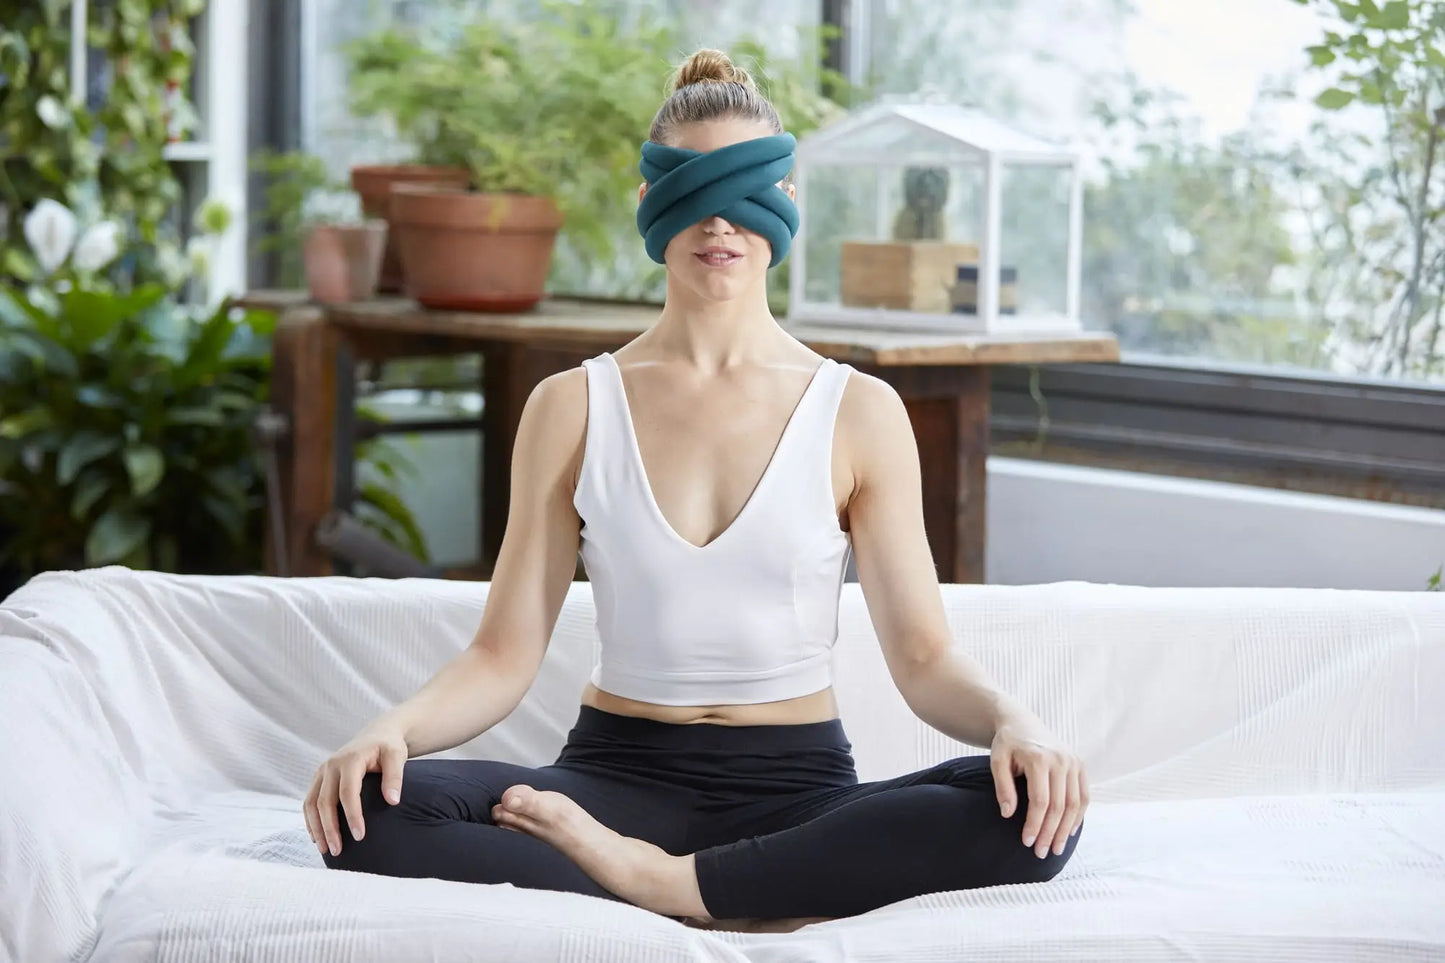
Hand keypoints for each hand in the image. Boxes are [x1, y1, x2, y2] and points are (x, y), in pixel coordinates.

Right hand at [303, 724, 408, 856]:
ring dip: (316, 828)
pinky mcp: (319, 777)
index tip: (360, 837)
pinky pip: (309, 801)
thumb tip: (392, 801)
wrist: (377, 734)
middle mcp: (331, 765)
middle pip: (324, 801)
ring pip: (311, 803)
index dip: (352, 816)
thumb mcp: (397, 756)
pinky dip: (310, 820)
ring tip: (326, 850)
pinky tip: (317, 837)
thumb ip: (395, 777)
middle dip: (329, 828)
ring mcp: (322, 771)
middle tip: (338, 851)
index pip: (347, 792)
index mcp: (350, 760)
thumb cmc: (388, 747)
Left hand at [989, 720, 1088, 858]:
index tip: (1027, 842)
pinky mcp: (1080, 764)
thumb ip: (1002, 787)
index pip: (1040, 801)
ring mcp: (1074, 761)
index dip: (1034, 824)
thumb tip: (1008, 814)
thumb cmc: (1007, 744)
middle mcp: (1061, 759)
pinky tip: (1069, 831)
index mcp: (1039, 758)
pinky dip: (1078, 815)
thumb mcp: (997, 761)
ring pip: (1074, 803)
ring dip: (1066, 829)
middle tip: (1042, 853)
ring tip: (1056, 848)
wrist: (1022, 722)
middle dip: (1051, 832)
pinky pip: (1083, 795)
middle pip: (1059, 805)